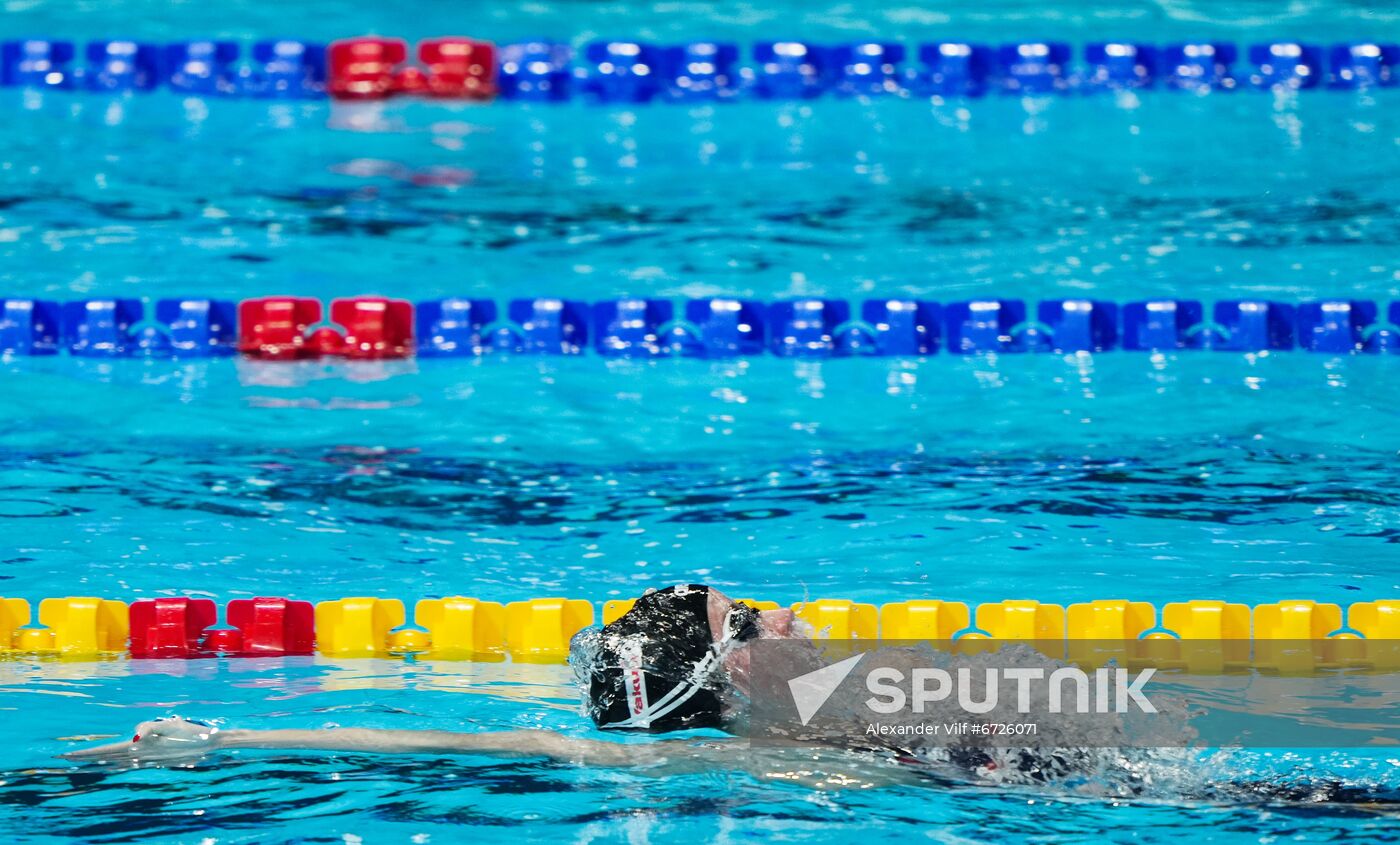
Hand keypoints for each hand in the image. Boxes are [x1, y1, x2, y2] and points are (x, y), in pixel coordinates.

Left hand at [62, 716, 223, 763]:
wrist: (212, 743)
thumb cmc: (193, 731)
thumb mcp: (174, 724)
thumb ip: (152, 727)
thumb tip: (133, 736)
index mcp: (142, 745)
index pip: (108, 749)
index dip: (87, 752)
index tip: (67, 754)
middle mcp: (142, 754)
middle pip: (109, 757)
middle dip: (88, 757)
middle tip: (66, 757)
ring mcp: (150, 758)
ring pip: (118, 761)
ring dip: (101, 761)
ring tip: (87, 762)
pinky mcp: (157, 759)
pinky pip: (131, 763)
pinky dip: (118, 764)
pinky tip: (116, 765)